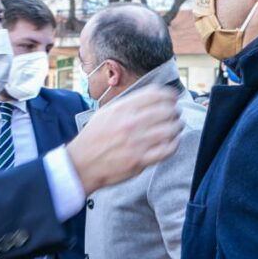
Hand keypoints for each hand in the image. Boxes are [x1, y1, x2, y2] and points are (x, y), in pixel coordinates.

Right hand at [67, 87, 181, 194]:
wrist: (81, 164)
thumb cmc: (94, 138)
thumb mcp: (106, 113)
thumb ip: (128, 104)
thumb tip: (151, 97)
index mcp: (122, 108)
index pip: (157, 94)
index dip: (170, 95)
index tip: (173, 99)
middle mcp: (131, 123)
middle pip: (167, 110)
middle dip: (175, 112)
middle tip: (175, 115)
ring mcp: (136, 142)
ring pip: (171, 129)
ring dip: (176, 127)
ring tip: (174, 128)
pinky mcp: (140, 160)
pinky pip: (168, 149)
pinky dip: (174, 144)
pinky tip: (171, 142)